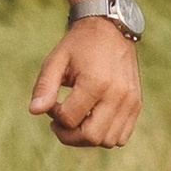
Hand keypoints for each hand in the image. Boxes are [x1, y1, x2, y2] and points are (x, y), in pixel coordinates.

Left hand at [28, 13, 141, 151]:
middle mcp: (118, 95)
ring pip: (108, 141)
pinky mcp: (136, 105)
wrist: (110, 29)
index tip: (51, 102)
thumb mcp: (56, 60)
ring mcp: (131, 102)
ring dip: (87, 137)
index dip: (54, 115)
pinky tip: (91, 119)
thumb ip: (44, 86)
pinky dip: (105, 135)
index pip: (69, 119)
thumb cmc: (78, 45)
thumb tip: (34, 111)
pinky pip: (121, 136)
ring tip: (76, 119)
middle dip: (69, 136)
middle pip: (91, 137)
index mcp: (96, 82)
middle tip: (59, 122)